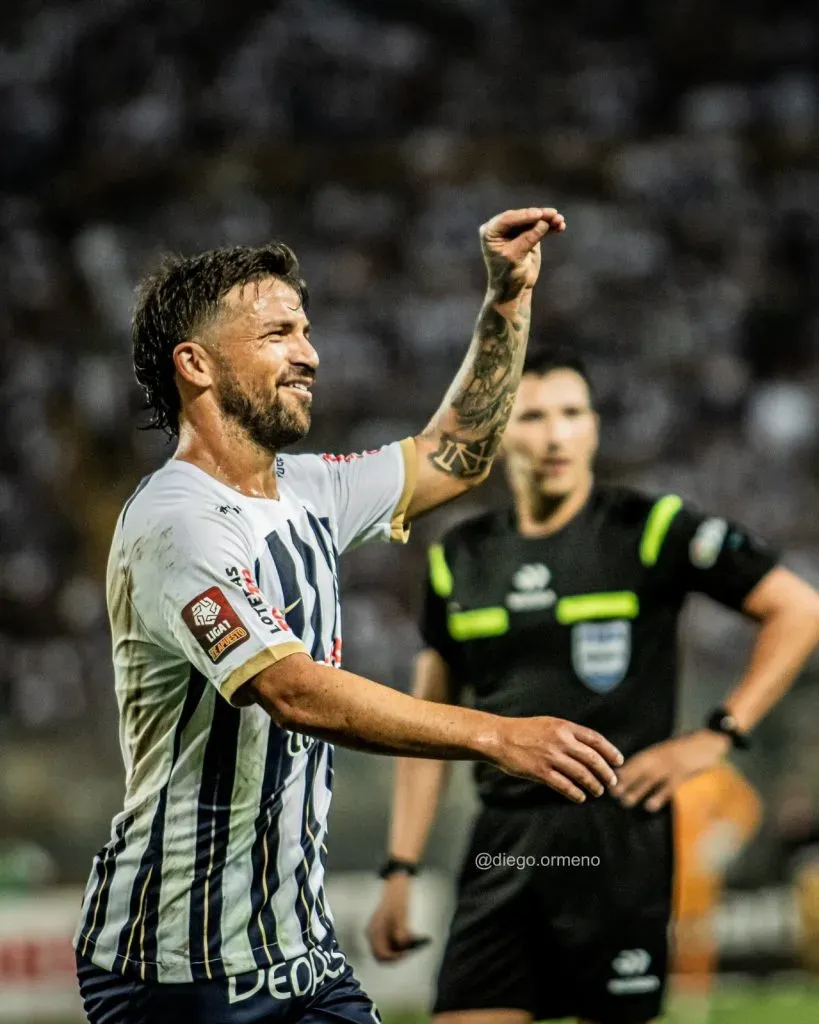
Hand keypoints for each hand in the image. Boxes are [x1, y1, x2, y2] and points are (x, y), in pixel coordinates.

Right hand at [366, 874, 427, 962]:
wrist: (395, 889)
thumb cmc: (397, 900)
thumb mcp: (401, 915)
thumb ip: (401, 931)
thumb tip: (403, 945)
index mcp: (374, 930)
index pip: (381, 954)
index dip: (394, 958)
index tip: (407, 954)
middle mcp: (373, 934)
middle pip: (382, 955)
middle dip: (396, 955)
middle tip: (409, 951)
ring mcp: (376, 933)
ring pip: (387, 949)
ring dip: (398, 949)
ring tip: (411, 941)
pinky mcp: (382, 932)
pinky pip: (389, 943)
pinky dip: (398, 943)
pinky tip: (408, 936)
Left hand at [480, 207, 565, 299]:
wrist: (513, 290)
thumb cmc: (507, 276)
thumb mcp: (515, 257)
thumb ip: (528, 239)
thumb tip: (543, 222)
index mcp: (490, 232)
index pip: (508, 219)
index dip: (525, 215)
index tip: (539, 214)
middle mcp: (501, 228)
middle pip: (522, 217)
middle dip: (540, 216)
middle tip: (554, 215)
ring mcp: (515, 231)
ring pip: (533, 221)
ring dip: (547, 220)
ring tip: (560, 221)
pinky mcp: (527, 235)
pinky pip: (539, 228)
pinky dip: (549, 227)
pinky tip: (560, 227)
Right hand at [492, 716, 622, 803]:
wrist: (499, 737)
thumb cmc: (524, 731)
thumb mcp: (549, 724)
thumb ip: (568, 734)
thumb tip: (589, 749)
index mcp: (564, 727)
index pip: (595, 739)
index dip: (610, 751)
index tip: (618, 762)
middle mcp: (560, 740)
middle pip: (592, 759)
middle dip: (605, 772)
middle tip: (612, 782)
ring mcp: (550, 756)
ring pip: (581, 774)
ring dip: (593, 785)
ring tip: (598, 792)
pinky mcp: (540, 771)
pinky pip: (564, 786)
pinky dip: (575, 793)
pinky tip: (580, 798)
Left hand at [613, 730, 731, 812]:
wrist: (708, 740)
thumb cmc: (688, 748)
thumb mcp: (669, 752)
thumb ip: (656, 760)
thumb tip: (640, 773)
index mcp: (655, 751)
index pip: (634, 761)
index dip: (621, 771)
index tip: (608, 779)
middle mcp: (659, 757)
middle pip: (637, 769)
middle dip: (624, 781)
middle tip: (611, 793)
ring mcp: (670, 765)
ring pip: (649, 779)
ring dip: (636, 790)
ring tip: (625, 802)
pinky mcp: (683, 773)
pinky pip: (668, 786)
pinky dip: (658, 796)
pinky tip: (649, 807)